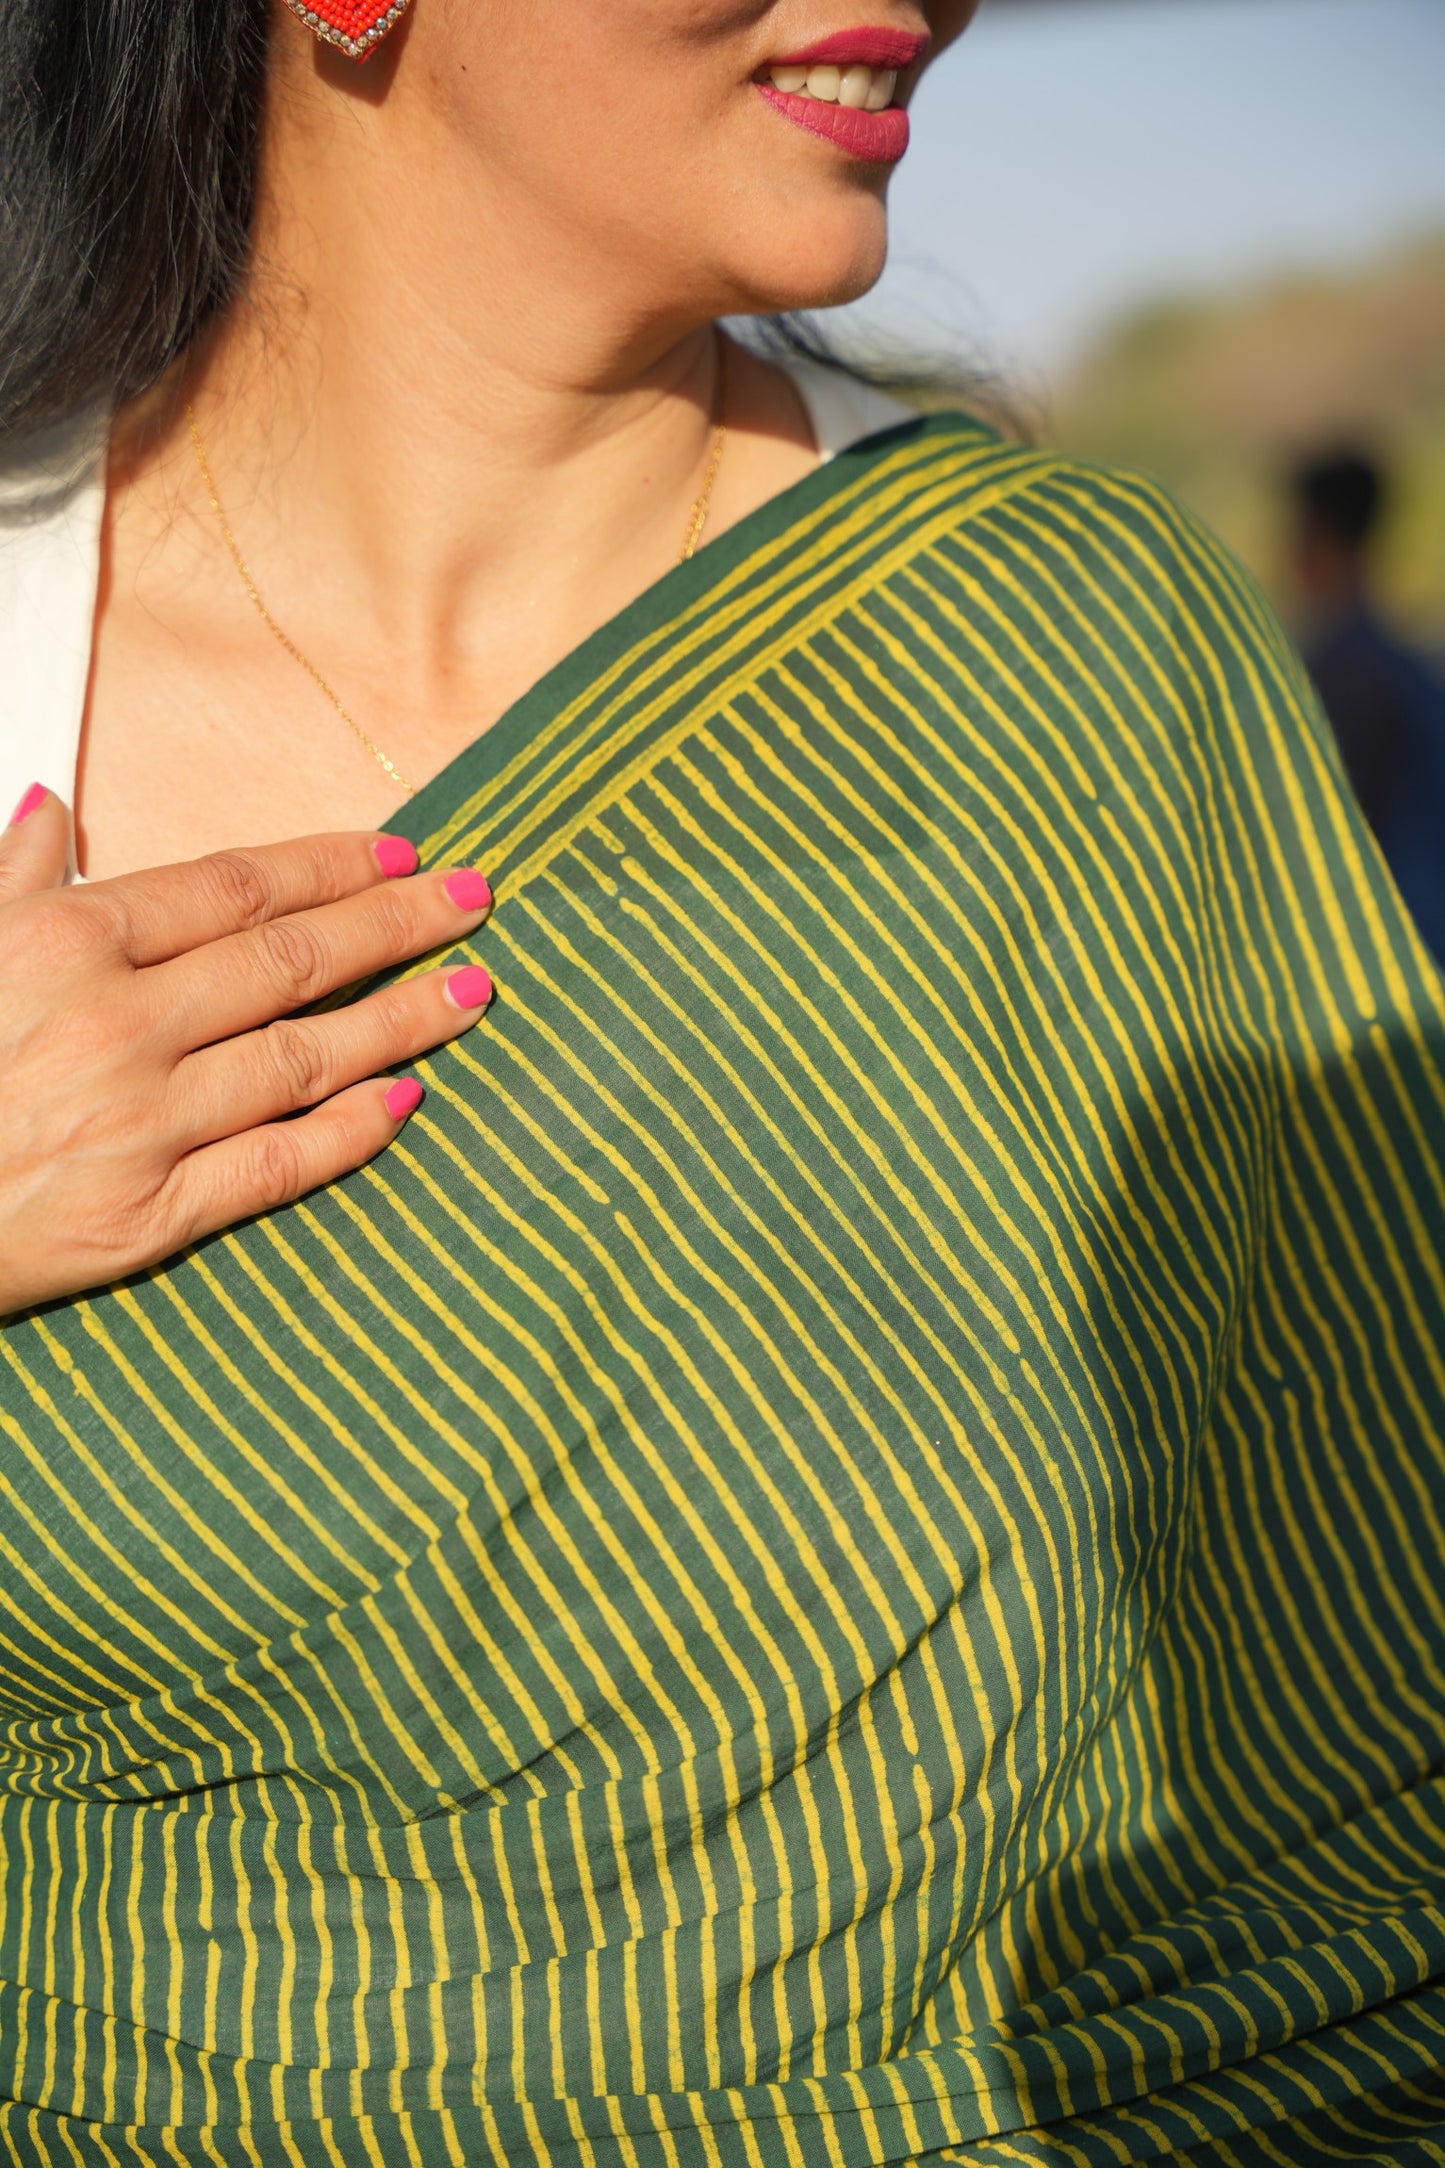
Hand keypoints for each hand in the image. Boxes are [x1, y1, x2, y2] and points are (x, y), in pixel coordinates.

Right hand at [0, 787, 494, 1315]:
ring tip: (474, 992)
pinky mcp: (147, 1217)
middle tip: (477, 902)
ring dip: (402, 1020)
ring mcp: (140, 1123)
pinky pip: (276, 1164)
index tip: (404, 856)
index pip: (237, 887)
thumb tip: (52, 799)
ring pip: (304, 1058)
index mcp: (66, 938)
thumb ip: (11, 876)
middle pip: (294, 961)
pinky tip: (409, 1099)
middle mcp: (116, 1022)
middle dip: (398, 927)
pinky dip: (350, 1131)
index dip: (332, 867)